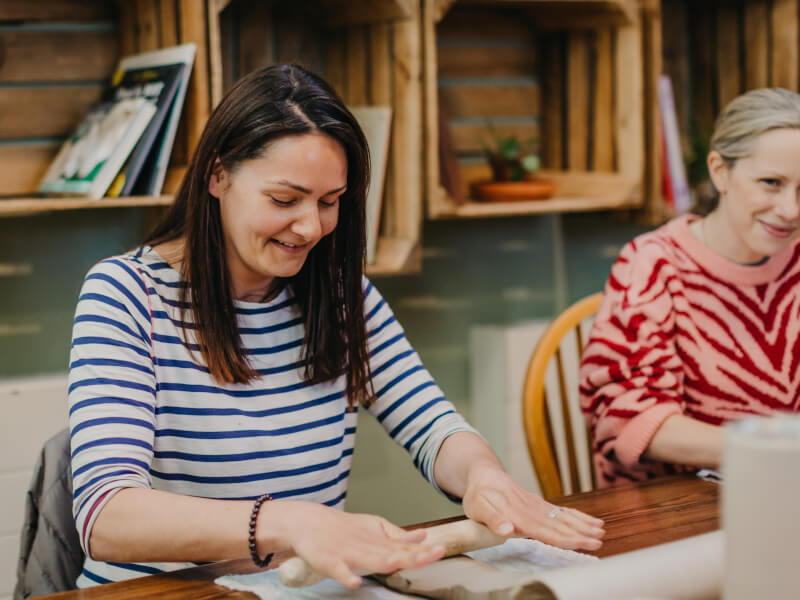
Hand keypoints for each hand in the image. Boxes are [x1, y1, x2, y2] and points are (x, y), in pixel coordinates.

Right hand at [272, 502, 445, 587]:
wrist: (309, 521)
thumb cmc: (345, 529)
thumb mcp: (374, 528)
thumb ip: (398, 536)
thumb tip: (423, 535)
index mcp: (379, 541)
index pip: (405, 547)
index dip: (422, 550)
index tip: (440, 550)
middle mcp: (367, 546)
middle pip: (392, 553)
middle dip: (411, 555)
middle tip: (431, 554)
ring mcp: (348, 553)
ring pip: (368, 560)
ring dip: (383, 561)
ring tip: (396, 563)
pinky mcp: (328, 560)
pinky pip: (338, 570)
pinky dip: (346, 576)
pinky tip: (354, 582)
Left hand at [461, 463, 604, 551]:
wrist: (484, 474)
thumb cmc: (478, 493)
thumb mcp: (478, 507)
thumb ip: (493, 520)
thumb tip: (508, 531)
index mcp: (518, 513)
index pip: (545, 529)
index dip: (564, 538)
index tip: (582, 542)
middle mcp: (531, 509)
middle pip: (559, 524)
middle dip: (581, 533)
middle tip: (600, 540)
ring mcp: (537, 506)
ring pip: (563, 517)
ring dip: (583, 524)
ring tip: (601, 531)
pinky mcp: (539, 505)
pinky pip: (562, 512)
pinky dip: (577, 517)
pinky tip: (591, 522)